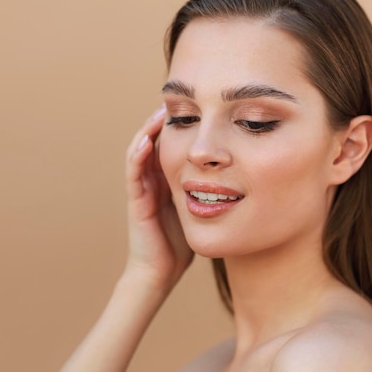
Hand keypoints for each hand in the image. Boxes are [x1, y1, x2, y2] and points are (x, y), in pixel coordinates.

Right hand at [124, 106, 192, 289]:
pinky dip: (139, 154)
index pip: (170, 145)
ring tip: (162, 111)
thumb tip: (237, 174)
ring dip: (149, 130)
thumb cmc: (181, 242)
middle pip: (154, 142)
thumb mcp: (200, 208)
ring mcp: (141, 189)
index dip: (179, 126)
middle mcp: (152, 180)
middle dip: (163, 120)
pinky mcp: (136, 201)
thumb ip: (209, 190)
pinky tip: (149, 139)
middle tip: (176, 99)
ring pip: (141, 151)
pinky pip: (134, 173)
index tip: (195, 107)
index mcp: (166, 180)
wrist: (160, 272)